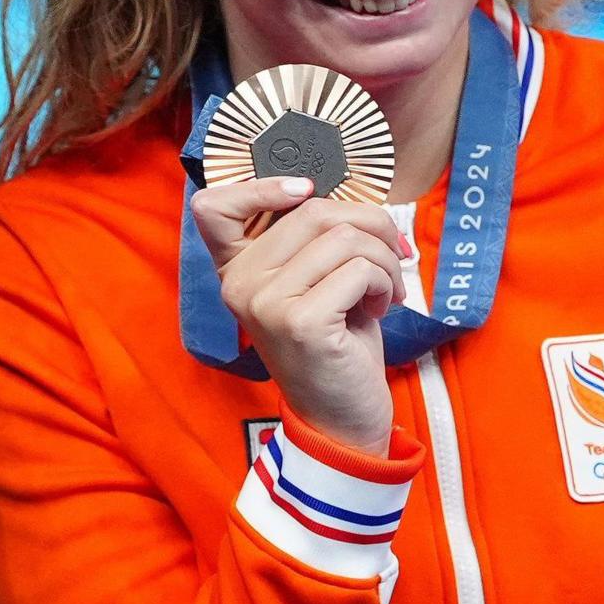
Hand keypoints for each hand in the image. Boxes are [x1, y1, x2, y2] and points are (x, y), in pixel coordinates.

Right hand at [190, 178, 409, 454]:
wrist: (340, 417)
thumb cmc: (335, 343)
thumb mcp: (315, 282)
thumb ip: (314, 239)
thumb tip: (361, 200)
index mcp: (234, 269)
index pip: (212, 206)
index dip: (261, 186)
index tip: (307, 192)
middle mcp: (238, 283)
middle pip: (314, 210)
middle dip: (371, 226)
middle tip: (391, 257)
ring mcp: (264, 302)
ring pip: (345, 238)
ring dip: (384, 260)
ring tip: (386, 290)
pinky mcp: (298, 321)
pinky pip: (360, 270)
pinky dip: (385, 284)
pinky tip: (381, 309)